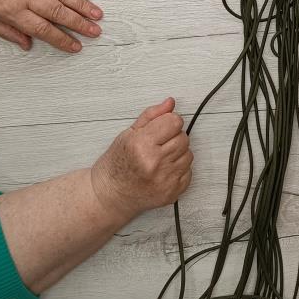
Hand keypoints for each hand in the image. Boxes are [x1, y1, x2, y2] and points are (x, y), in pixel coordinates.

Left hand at [0, 0, 102, 51]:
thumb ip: (6, 31)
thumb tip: (26, 43)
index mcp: (11, 9)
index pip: (43, 29)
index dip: (62, 39)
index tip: (75, 46)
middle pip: (59, 12)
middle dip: (80, 24)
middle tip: (95, 32)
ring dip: (83, 5)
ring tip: (98, 14)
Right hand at [90, 100, 193, 222]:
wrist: (110, 195)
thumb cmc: (117, 164)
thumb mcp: (128, 134)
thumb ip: (152, 116)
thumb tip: (170, 103)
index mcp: (141, 145)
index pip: (174, 122)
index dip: (169, 122)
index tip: (162, 127)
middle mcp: (154, 163)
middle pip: (183, 138)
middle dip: (173, 137)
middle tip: (158, 144)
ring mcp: (164, 180)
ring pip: (188, 154)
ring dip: (177, 153)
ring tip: (159, 158)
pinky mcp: (172, 193)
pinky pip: (188, 171)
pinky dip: (178, 169)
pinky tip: (162, 171)